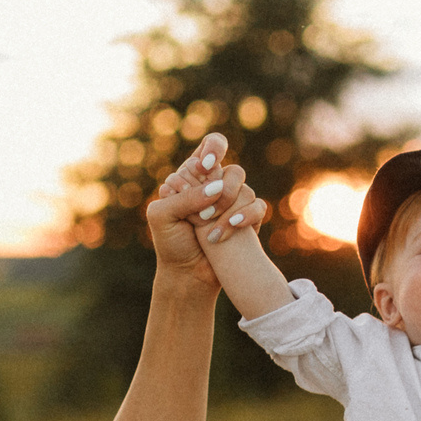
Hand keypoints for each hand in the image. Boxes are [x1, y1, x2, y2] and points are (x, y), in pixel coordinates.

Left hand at [145, 135, 268, 287]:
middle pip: (231, 169)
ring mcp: (233, 202)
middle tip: (204, 214)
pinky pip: (258, 207)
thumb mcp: (162, 216)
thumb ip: (184, 197)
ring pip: (245, 188)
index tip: (205, 166)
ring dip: (228, 208)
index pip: (211, 145)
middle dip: (220, 189)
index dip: (214, 149)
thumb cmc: (171, 244)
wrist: (188, 274)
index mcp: (192, 176)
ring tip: (210, 231)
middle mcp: (215, 186)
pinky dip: (247, 216)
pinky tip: (233, 227)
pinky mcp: (248, 218)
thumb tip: (216, 189)